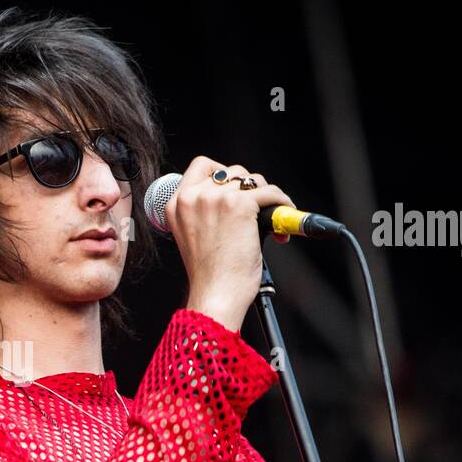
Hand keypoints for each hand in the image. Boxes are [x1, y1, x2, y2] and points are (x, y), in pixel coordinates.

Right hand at [168, 155, 295, 330]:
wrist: (215, 294)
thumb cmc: (209, 276)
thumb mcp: (195, 236)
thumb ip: (205, 212)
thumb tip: (241, 196)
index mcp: (176, 204)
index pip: (201, 166)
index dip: (222, 173)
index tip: (235, 189)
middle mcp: (192, 197)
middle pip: (232, 172)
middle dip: (249, 190)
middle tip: (257, 214)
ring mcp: (215, 199)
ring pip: (253, 180)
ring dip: (266, 197)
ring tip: (270, 221)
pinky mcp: (239, 205)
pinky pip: (270, 192)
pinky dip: (282, 202)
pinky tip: (285, 214)